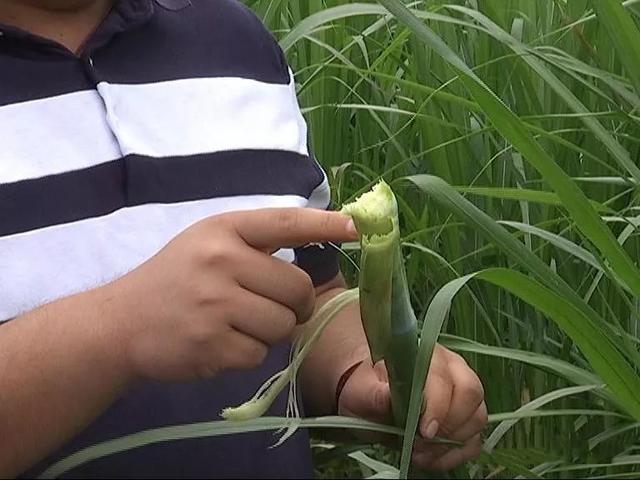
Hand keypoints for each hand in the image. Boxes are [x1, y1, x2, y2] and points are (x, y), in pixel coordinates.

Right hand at [103, 208, 356, 382]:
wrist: (122, 323)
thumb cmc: (175, 278)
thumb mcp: (209, 243)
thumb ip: (255, 242)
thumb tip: (316, 243)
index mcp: (223, 230)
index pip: (285, 222)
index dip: (325, 225)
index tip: (357, 228)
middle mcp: (221, 261)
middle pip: (297, 288)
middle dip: (294, 303)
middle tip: (270, 304)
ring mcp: (216, 304)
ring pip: (283, 325)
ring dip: (271, 330)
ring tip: (237, 323)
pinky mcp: (213, 345)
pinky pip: (260, 353)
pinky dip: (249, 352)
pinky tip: (220, 341)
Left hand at [338, 344, 486, 470]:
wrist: (371, 395)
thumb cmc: (368, 387)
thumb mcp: (362, 390)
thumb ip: (374, 394)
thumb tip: (390, 398)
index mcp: (427, 356)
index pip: (443, 377)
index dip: (438, 406)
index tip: (423, 431)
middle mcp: (453, 369)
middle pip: (471, 393)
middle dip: (449, 425)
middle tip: (421, 444)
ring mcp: (463, 394)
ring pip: (477, 417)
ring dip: (451, 443)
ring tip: (420, 454)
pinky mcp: (466, 419)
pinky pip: (475, 440)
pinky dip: (455, 455)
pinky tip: (431, 459)